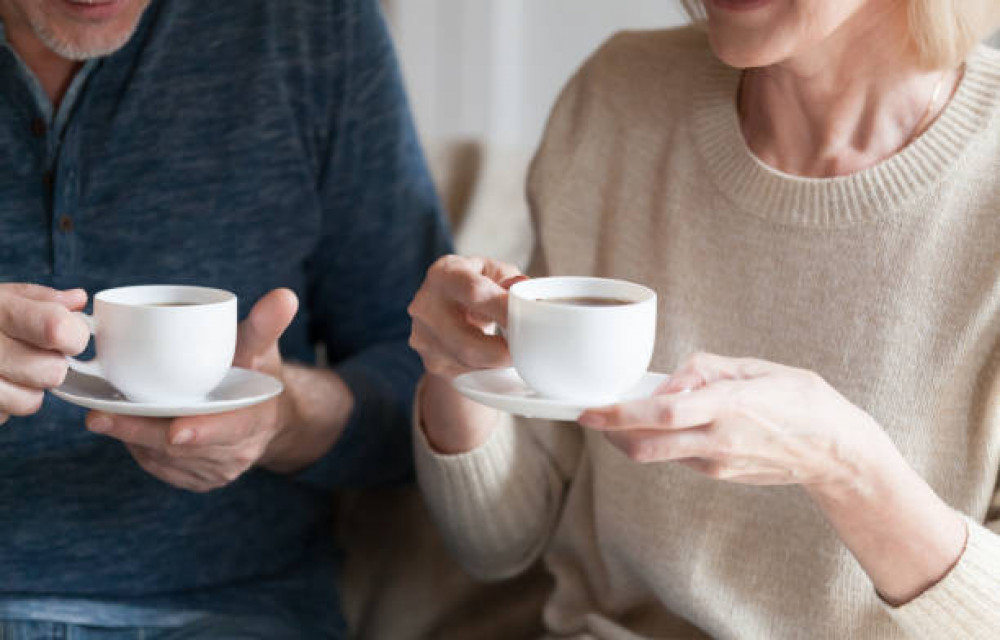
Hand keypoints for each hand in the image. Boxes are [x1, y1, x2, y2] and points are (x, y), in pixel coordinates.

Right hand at [0, 284, 88, 425]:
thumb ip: (38, 299)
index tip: (66, 336)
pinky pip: (2, 417)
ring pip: (30, 402)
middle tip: (29, 355)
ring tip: (6, 372)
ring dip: (26, 390)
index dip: (73, 335)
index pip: (58, 328)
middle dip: (49, 366)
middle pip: (51, 371)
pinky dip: (1, 406)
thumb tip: (77, 301)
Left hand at [86, 289, 301, 491]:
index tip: (176, 431)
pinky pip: (157, 466)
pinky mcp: (194, 479)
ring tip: (103, 415)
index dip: (202, 431)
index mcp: (255, 421)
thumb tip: (285, 296)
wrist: (265, 416)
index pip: (229, 430)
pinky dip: (136, 447)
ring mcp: (214, 472)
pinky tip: (123, 426)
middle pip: (182, 449)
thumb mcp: (263, 349)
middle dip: (140, 433)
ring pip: (163, 460)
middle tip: (100, 417)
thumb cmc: (257, 375)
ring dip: (132, 439)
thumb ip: (267, 325)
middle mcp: (235, 454)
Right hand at [407, 255, 524, 452]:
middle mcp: (426, 306)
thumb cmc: (474, 285)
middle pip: (467, 342)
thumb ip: (509, 281)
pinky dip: (486, 368)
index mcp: (444, 274)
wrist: (442, 306)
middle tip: (524, 351)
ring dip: (496, 362)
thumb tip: (525, 291)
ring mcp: (424, 337)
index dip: (502, 309)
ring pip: (468, 362)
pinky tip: (493, 356)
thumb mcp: (492, 273)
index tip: (526, 321)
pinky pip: (466, 373)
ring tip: (511, 350)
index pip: (474, 293)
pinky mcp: (431, 361)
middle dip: (501, 351)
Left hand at [579, 352, 885, 488]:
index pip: (661, 413)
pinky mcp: (720, 475)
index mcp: (728, 406)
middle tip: (591, 417)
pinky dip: (663, 441)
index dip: (619, 415)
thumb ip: (704, 371)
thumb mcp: (754, 367)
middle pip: (646, 447)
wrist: (835, 450)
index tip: (590, 410)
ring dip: (634, 437)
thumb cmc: (799, 399)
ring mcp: (718, 464)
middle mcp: (718, 440)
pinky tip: (670, 425)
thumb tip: (666, 384)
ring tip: (627, 414)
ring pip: (659, 454)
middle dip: (611, 434)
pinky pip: (679, 457)